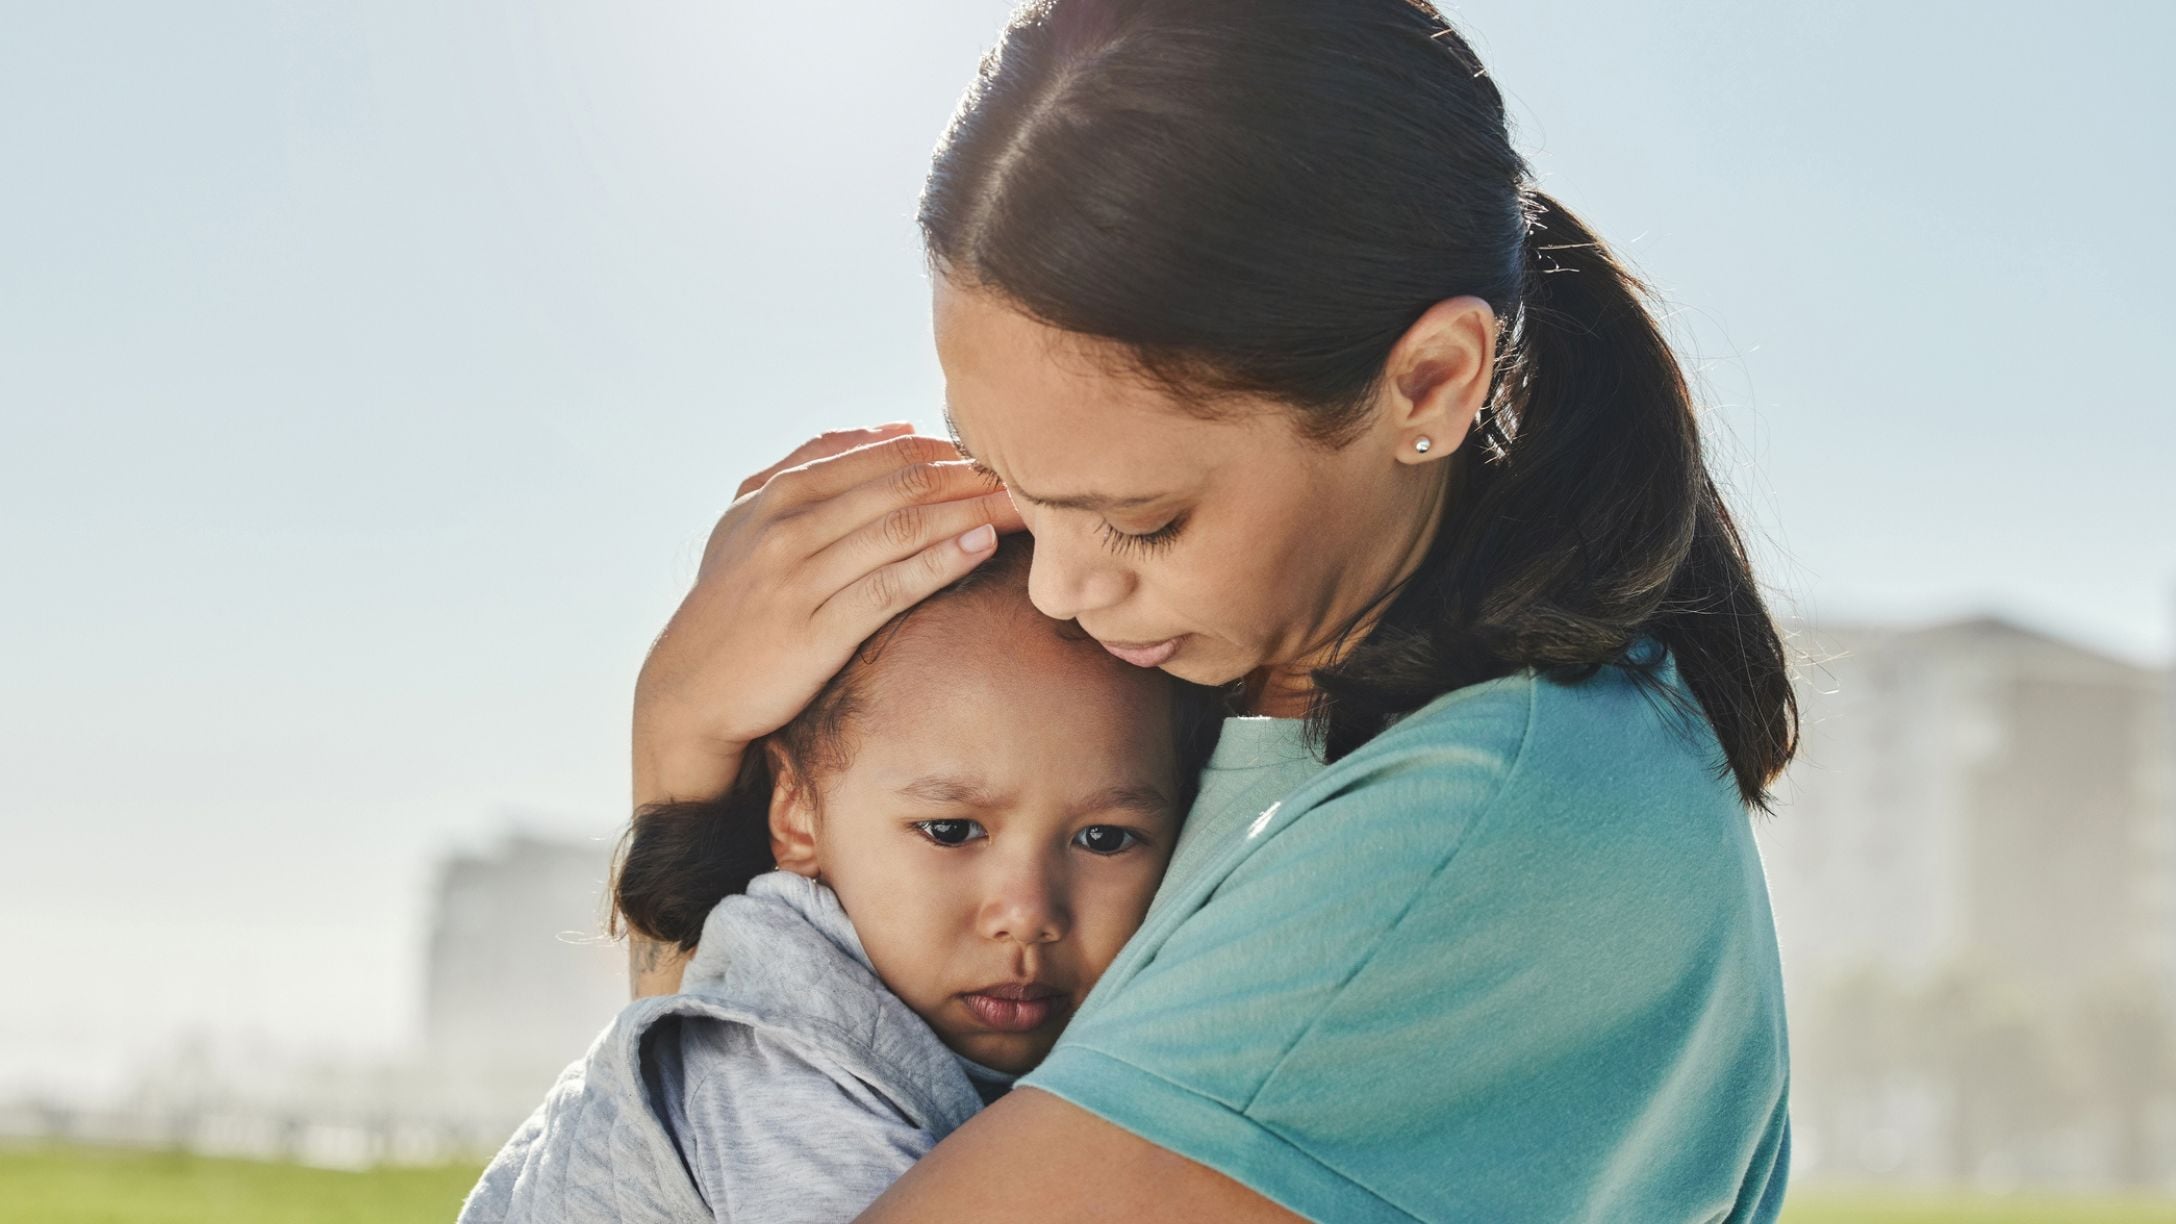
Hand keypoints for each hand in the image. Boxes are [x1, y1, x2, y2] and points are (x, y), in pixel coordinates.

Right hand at [632, 423, 1022, 806]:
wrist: (688, 687)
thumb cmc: (735, 599)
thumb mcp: (753, 518)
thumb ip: (816, 465)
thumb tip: (892, 425)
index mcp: (782, 492)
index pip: (885, 455)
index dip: (952, 450)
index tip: (1004, 454)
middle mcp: (789, 526)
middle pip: (903, 486)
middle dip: (975, 478)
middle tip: (1034, 473)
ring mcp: (800, 577)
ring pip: (902, 530)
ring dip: (971, 513)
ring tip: (1025, 506)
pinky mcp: (814, 631)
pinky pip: (888, 587)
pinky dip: (938, 562)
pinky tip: (980, 547)